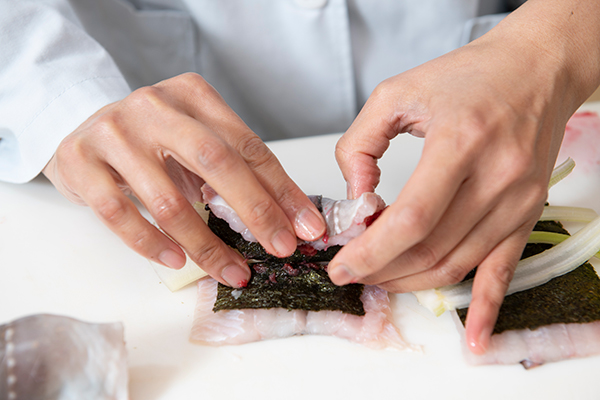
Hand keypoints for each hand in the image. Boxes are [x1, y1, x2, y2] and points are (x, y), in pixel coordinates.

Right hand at [43, 73, 324, 287]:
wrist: (81, 129)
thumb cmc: (151, 140)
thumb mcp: (195, 139)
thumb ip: (233, 167)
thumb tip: (286, 217)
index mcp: (193, 94)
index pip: (248, 146)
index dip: (282, 190)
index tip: (306, 226)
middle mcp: (154, 106)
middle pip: (217, 163)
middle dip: (256, 212)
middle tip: (281, 249)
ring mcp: (114, 132)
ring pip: (168, 199)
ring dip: (206, 244)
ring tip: (232, 272)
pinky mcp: (80, 162)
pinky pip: (119, 214)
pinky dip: (150, 243)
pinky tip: (175, 260)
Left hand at [329, 0, 599, 353]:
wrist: (534, 69)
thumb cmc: (468, 75)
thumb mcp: (396, 93)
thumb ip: (361, 145)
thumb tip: (356, 198)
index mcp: (460, 142)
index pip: (410, 219)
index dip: (371, 251)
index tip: (342, 264)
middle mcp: (496, 177)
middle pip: (430, 249)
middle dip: (382, 270)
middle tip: (352, 271)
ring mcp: (517, 201)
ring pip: (457, 265)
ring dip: (412, 283)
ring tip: (380, 280)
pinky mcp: (527, 214)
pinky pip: (504, 270)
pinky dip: (486, 307)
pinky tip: (474, 337)